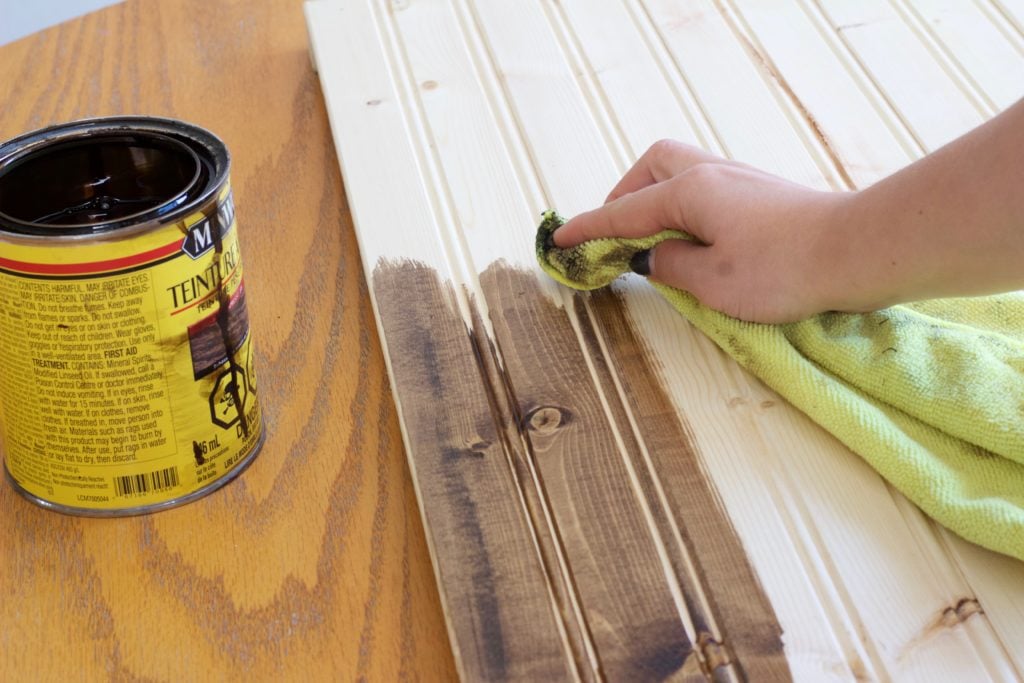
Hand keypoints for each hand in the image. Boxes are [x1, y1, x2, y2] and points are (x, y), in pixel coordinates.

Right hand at [552, 140, 853, 322]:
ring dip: (655, 198)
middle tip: (614, 233)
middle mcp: (711, 175)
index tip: (560, 238)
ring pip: (681, 172)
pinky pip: (705, 188)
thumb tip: (651, 258)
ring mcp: (739, 180)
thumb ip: (670, 267)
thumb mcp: (712, 281)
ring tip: (650, 239)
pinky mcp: (761, 194)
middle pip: (653, 167)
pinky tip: (691, 237)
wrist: (856, 251)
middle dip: (625, 195)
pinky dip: (683, 207)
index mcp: (690, 193)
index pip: (625, 212)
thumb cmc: (783, 269)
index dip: (590, 228)